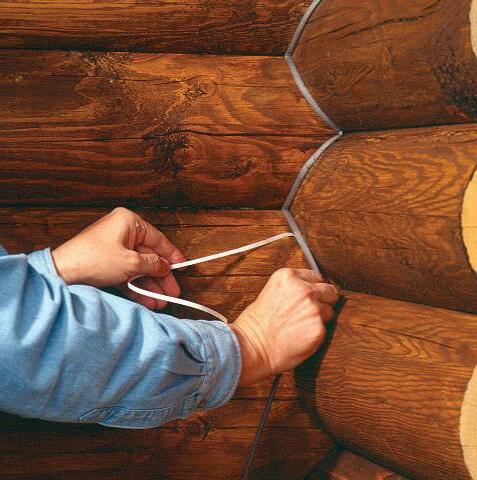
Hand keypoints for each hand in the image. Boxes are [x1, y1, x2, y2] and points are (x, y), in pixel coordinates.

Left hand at [51, 207, 185, 309]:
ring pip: (139, 268)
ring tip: (161, 302)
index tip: (182, 266)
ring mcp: (114, 247)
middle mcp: (122, 232)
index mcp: (128, 222)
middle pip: (149, 256)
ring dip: (150, 286)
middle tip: (172, 291)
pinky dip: (137, 287)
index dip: (171, 255)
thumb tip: (166, 267)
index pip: (158, 238)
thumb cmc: (93, 260)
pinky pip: (128, 274)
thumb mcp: (131, 263)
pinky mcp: (107, 263)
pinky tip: (148, 301)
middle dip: (161, 277)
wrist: (63, 274)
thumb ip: (153, 264)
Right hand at [230, 268, 337, 385]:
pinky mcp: (319, 328)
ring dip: (320, 318)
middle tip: (311, 312)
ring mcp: (313, 308)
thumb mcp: (271, 292)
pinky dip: (316, 334)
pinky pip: (325, 329)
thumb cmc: (256, 324)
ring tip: (300, 326)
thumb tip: (311, 290)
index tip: (311, 295)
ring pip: (330, 311)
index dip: (314, 287)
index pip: (316, 276)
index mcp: (288, 276)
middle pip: (329, 291)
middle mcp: (303, 289)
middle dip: (324, 301)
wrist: (251, 346)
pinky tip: (301, 336)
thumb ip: (292, 288)